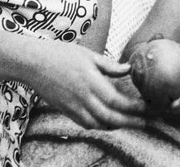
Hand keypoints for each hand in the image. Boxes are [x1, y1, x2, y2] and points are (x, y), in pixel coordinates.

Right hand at [30, 41, 146, 129]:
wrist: (32, 63)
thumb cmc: (60, 54)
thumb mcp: (88, 54)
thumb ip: (109, 65)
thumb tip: (128, 69)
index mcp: (91, 82)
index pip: (117, 101)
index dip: (134, 108)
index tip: (146, 108)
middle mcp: (83, 97)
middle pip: (111, 118)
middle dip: (130, 122)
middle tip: (145, 123)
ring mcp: (73, 106)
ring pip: (98, 124)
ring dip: (116, 126)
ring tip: (129, 123)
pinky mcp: (65, 110)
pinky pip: (86, 123)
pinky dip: (99, 126)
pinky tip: (107, 122)